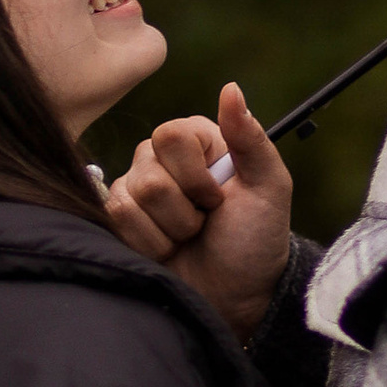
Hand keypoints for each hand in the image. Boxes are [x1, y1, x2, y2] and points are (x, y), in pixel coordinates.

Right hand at [102, 83, 291, 346]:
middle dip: (184, 210)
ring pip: (132, 199)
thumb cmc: (255, 241)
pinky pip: (117, 220)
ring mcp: (136, 189)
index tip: (219, 199)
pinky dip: (151, 244)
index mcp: (197, 142)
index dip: (195, 176)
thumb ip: (250, 138)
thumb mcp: (269, 188)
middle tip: (205, 222)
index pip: (171, 136)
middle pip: (148, 172)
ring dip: (171, 231)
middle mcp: (160, 159)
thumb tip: (231, 89)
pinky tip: (169, 251)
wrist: (236, 297)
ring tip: (189, 238)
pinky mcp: (119, 220)